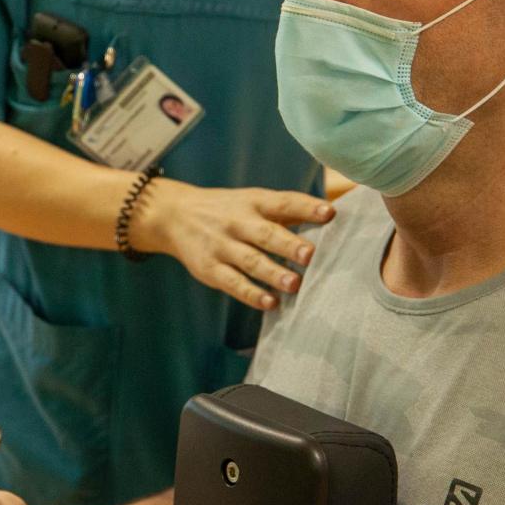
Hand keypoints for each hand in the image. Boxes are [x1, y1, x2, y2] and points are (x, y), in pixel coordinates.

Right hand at [133, 181, 331, 310]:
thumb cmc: (227, 210)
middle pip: (265, 233)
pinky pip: (232, 283)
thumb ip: (288, 210)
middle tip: (310, 255)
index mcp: (253, 202)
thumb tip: (331, 215)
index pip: (283, 202)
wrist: (174, 215)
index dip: (307, 207)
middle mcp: (237, 222)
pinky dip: (251, 294)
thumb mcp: (253, 201)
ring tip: (294, 284)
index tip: (330, 214)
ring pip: (249, 261)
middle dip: (288, 244)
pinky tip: (270, 303)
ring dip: (272, 273)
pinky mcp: (209, 268)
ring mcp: (221, 246)